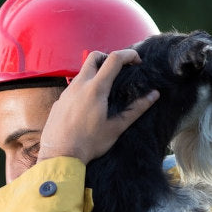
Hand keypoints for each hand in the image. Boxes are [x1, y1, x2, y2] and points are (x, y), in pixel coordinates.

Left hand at [37, 49, 159, 163]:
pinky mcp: (59, 102)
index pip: (114, 59)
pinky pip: (72, 88)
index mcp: (96, 89)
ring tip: (105, 90)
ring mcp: (66, 93)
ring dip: (95, 74)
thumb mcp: (116, 128)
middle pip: (94, 57)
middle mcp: (79, 85)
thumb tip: (153, 95)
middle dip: (108, 57)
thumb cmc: (89, 144)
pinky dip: (83, 89)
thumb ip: (135, 109)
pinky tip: (88, 106)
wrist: (59, 156)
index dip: (129, 55)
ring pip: (82, 73)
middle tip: (119, 70)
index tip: (137, 61)